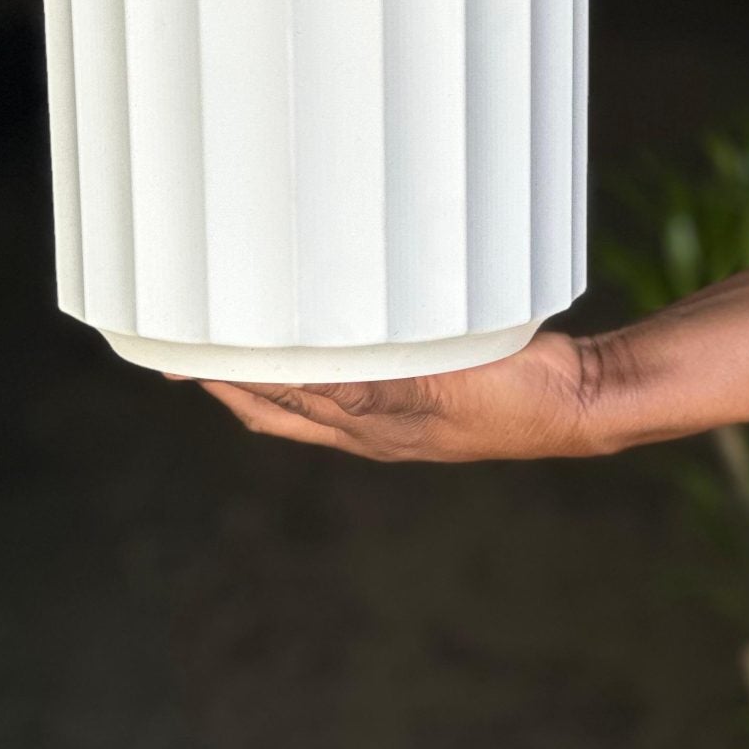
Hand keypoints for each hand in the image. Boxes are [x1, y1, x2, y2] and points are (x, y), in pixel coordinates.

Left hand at [194, 329, 627, 461]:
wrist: (573, 399)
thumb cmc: (511, 399)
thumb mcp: (433, 391)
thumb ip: (369, 388)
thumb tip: (302, 381)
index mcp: (364, 426)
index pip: (271, 402)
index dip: (221, 377)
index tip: (175, 350)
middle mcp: (369, 420)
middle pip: (277, 399)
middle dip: (227, 372)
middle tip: (181, 336)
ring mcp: (393, 403)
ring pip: (307, 384)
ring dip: (266, 360)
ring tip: (230, 328)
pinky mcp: (418, 378)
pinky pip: (349, 364)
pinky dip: (316, 348)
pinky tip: (312, 322)